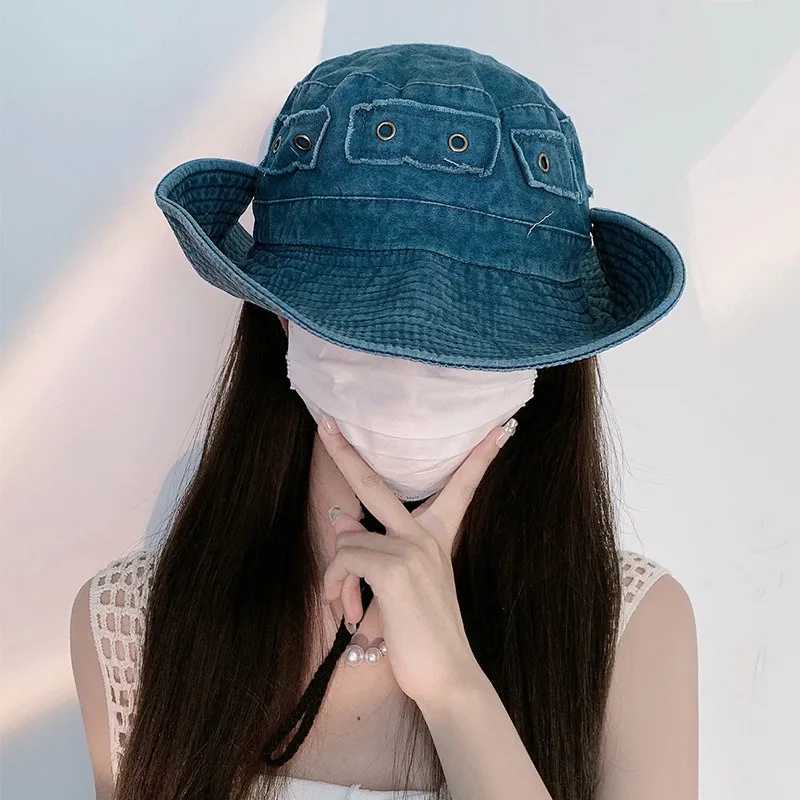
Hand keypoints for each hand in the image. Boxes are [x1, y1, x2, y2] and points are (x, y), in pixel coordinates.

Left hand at [317, 413, 516, 706]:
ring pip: (347, 541)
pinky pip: (344, 561)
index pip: (462, 486)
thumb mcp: (399, 586)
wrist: (445, 675)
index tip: (501, 429)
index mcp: (437, 536)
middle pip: (375, 484)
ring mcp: (411, 548)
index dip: (480, 456)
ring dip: (338, 579)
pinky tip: (351, 615)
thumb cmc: (423, 633)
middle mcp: (426, 535)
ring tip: (350, 609)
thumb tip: (340, 520)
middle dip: (346, 453)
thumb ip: (374, 550)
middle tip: (326, 426)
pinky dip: (337, 588)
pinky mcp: (392, 568)